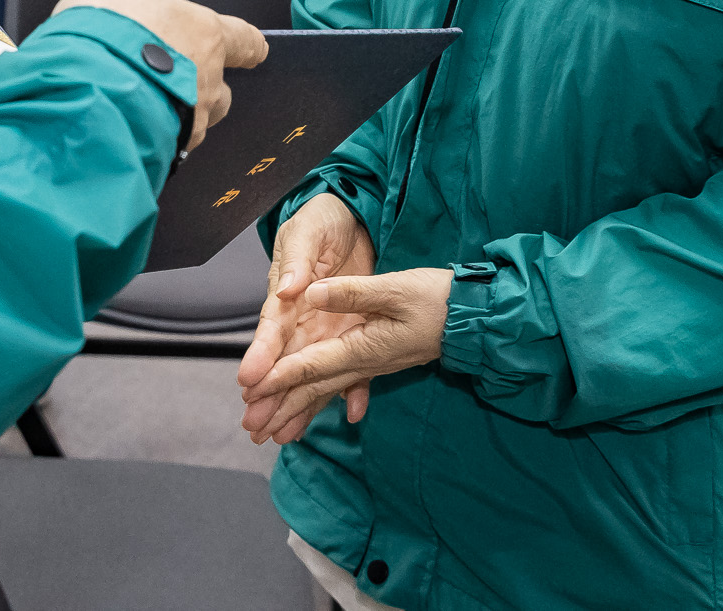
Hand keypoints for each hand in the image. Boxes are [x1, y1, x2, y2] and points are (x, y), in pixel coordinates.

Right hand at [52, 0, 266, 149]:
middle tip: (171, 82)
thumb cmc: (101, 31)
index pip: (243, 40)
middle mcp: (206, 80)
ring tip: (144, 111)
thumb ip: (131, 8)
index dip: (248, 46)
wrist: (83, 81)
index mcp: (204, 34)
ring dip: (178, 118)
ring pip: (196, 125)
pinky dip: (153, 139)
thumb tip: (122, 14)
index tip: (254, 51)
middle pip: (221, 92)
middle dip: (202, 90)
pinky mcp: (166, 151)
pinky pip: (167, 146)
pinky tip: (127, 130)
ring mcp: (190, 122)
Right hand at [236, 194, 374, 437]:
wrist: (351, 218)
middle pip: (284, 361)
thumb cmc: (321, 220)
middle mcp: (301, 318)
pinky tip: (349, 414)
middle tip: (253, 426)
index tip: (249, 381)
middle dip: (269, 395)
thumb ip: (297, 259)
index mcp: (286, 294)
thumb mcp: (308, 231)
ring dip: (299, 403)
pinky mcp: (351, 331)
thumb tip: (286, 288)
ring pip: (311, 372)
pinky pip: (351, 364)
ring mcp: (325, 329)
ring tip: (283, 437)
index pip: (271, 328)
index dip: (260, 355)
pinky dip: (352, 388)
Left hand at [239, 264, 451, 445]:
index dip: (280, 377)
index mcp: (364, 347)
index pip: (313, 365)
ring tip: (269, 433)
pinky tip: (310, 415)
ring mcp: (370, 365)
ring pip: (325, 391)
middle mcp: (363, 362)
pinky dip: (318, 400)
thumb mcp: (395, 288)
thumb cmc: (437, 300)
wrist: (473, 319)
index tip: (252, 391)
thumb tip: (312, 293)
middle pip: (314, 389)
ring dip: (296, 411)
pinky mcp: (376, 360)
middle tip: (250, 429)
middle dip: (280, 408)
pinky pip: (339, 385)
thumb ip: (353, 293)